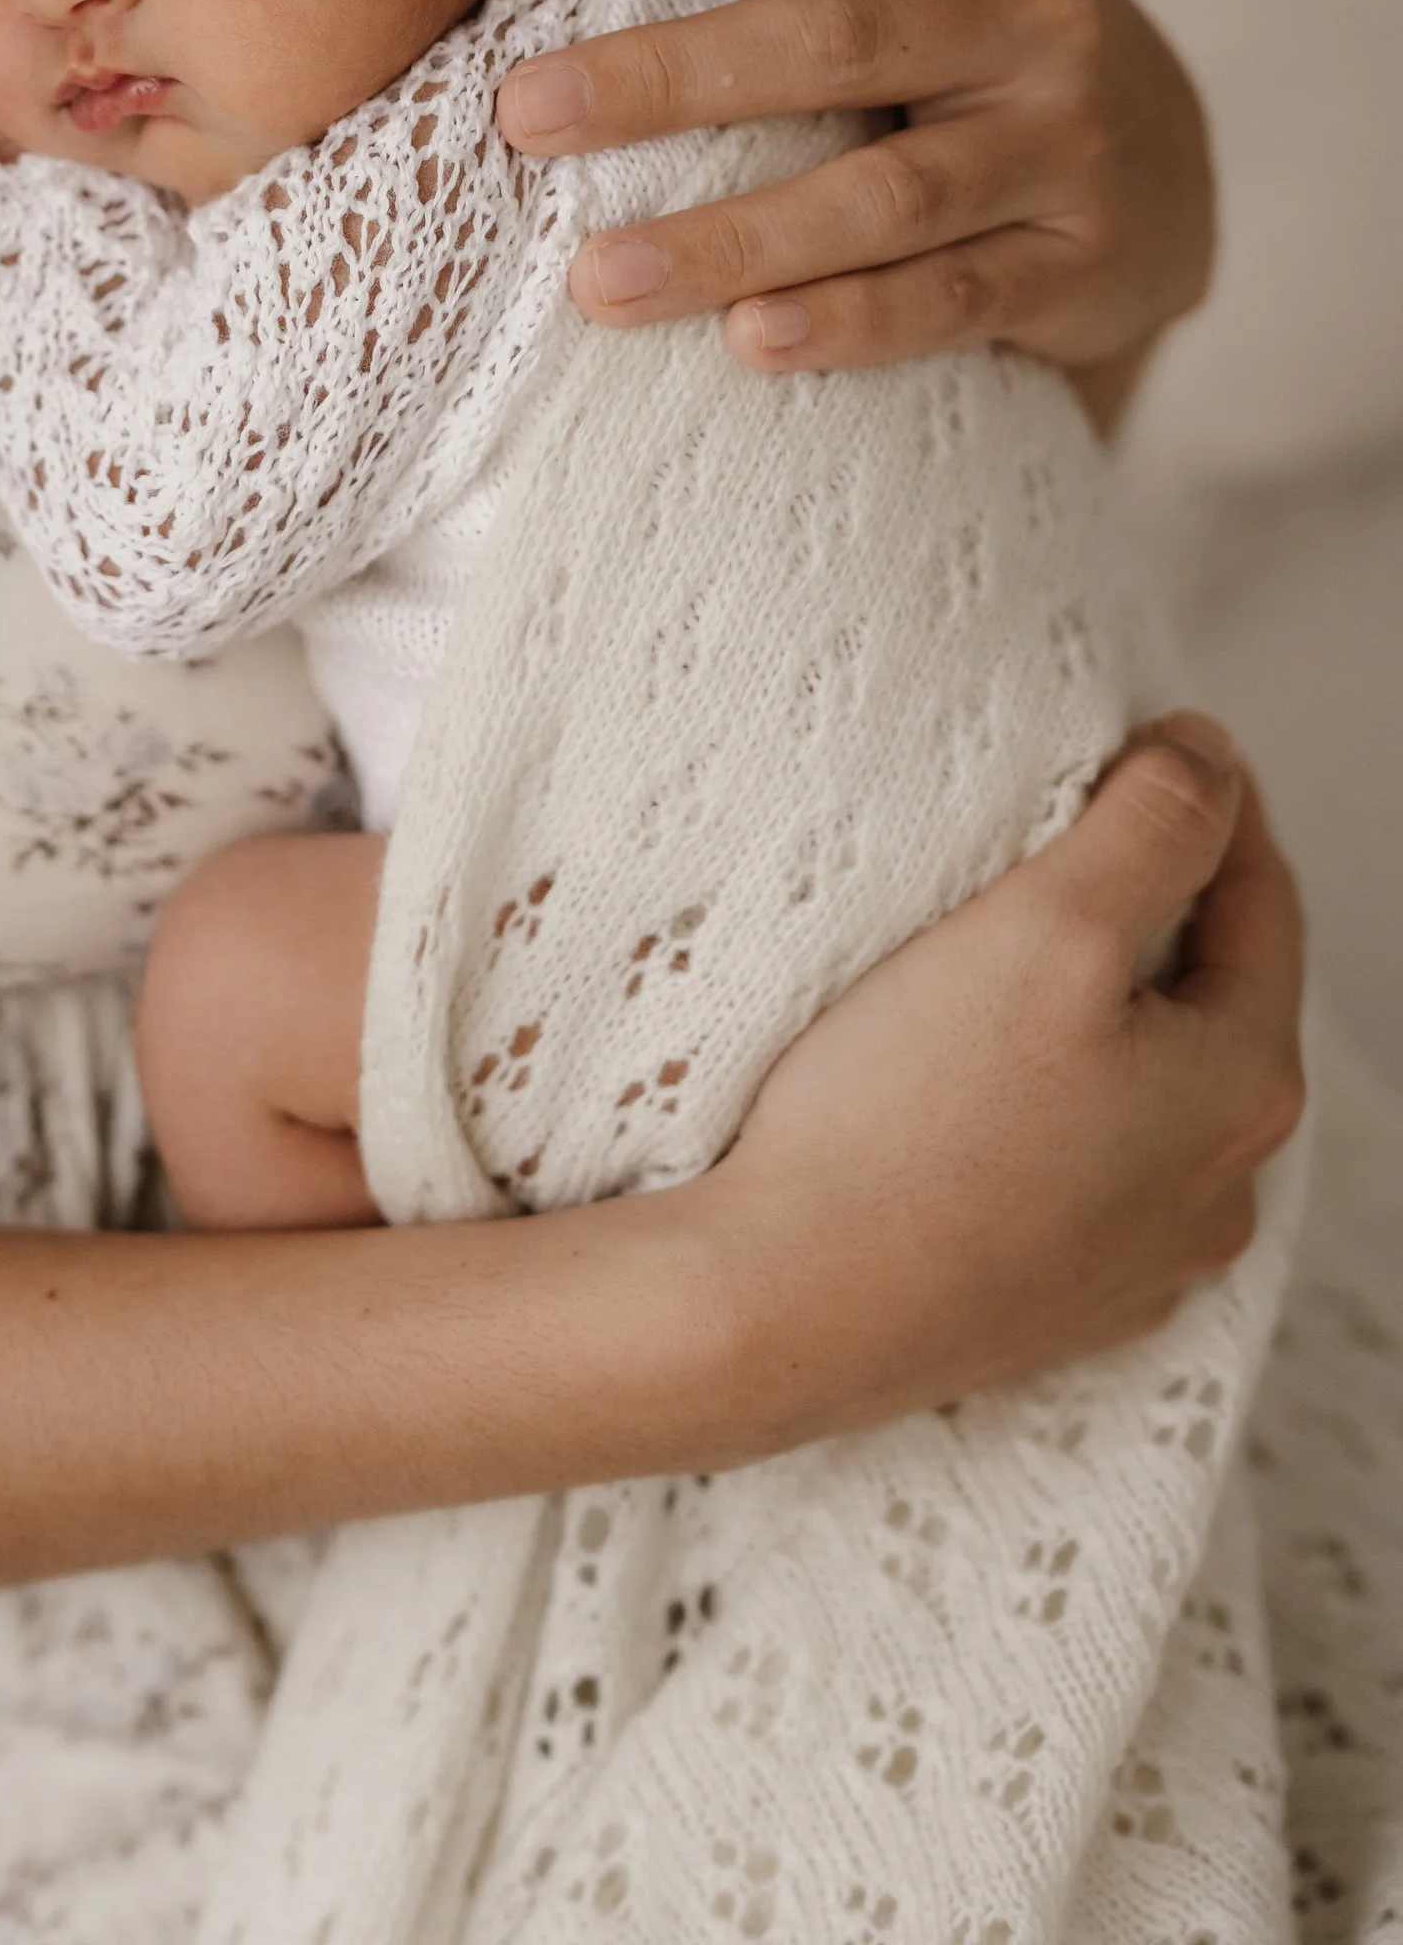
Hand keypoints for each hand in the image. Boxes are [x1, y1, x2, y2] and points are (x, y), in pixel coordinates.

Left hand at [495, 0, 1214, 396]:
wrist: (1153, 151)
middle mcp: (1036, 0)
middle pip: (829, 39)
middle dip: (663, 78)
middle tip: (521, 114)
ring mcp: (1067, 136)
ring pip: (886, 194)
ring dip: (733, 237)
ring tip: (596, 276)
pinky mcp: (1083, 259)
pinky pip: (953, 298)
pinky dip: (850, 322)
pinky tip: (746, 343)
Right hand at [708, 717, 1305, 1451]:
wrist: (785, 1309)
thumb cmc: (909, 1119)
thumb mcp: (1049, 926)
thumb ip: (1154, 826)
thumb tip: (1213, 758)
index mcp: (1242, 1087)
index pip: (1263, 899)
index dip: (1211, 800)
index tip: (1150, 739)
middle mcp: (1218, 1188)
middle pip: (1213, 998)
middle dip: (1160, 906)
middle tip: (1076, 830)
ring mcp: (1141, 1262)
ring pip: (1153, 1092)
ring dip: (1110, 1013)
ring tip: (1020, 952)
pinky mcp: (1057, 1305)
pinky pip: (1086, 1171)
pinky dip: (1057, 1107)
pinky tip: (982, 1085)